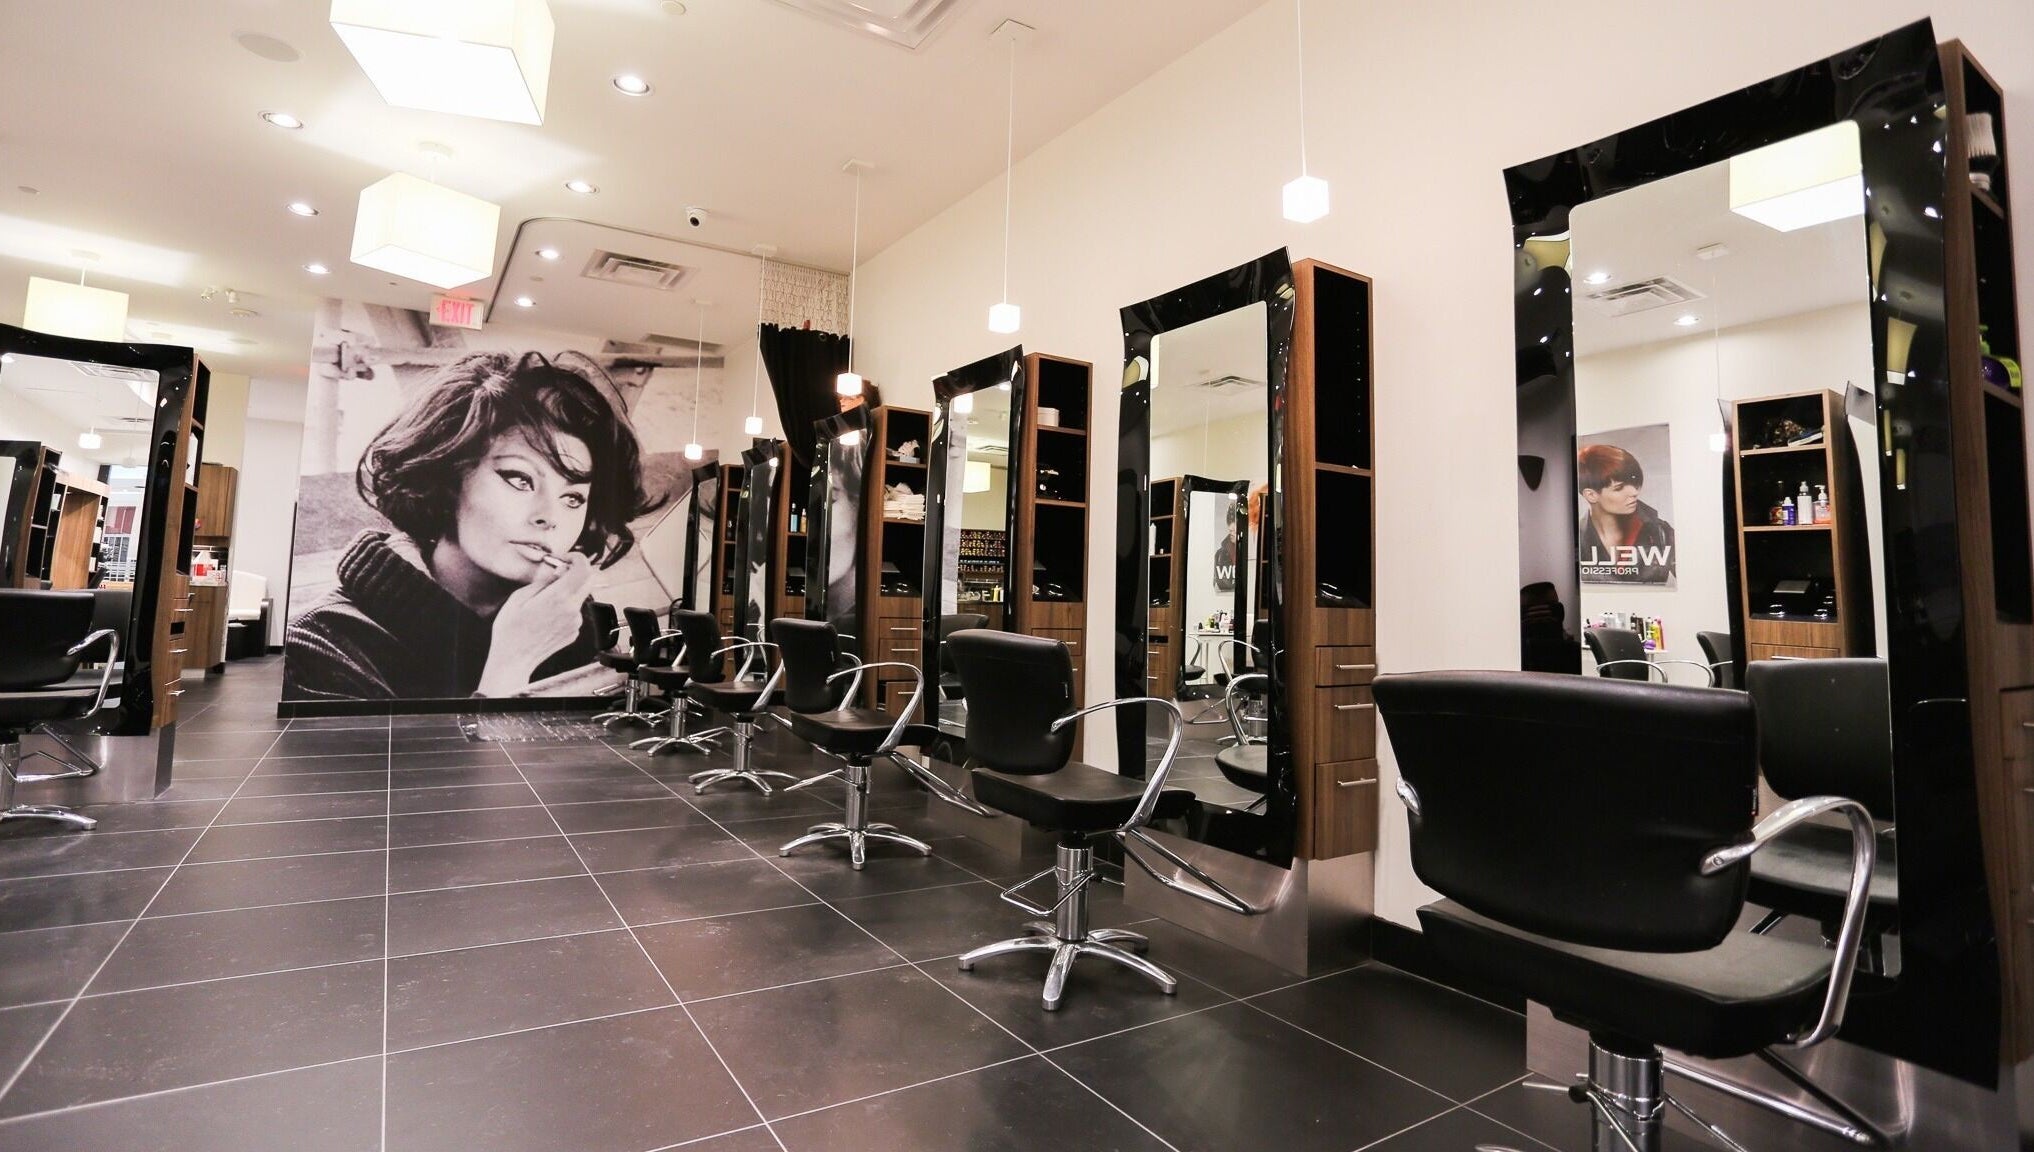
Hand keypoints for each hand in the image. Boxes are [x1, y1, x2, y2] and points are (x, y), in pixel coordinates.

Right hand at [476, 553, 594, 696]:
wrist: (513, 660)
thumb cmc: (510, 629)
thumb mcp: (519, 597)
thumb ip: (543, 582)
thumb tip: (559, 571)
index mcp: (558, 598)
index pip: (583, 569)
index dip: (577, 558)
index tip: (564, 558)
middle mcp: (572, 610)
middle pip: (588, 580)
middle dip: (576, 571)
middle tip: (557, 572)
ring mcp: (575, 623)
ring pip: (579, 596)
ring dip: (567, 590)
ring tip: (543, 600)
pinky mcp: (574, 632)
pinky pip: (574, 611)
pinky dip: (565, 606)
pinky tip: (545, 616)